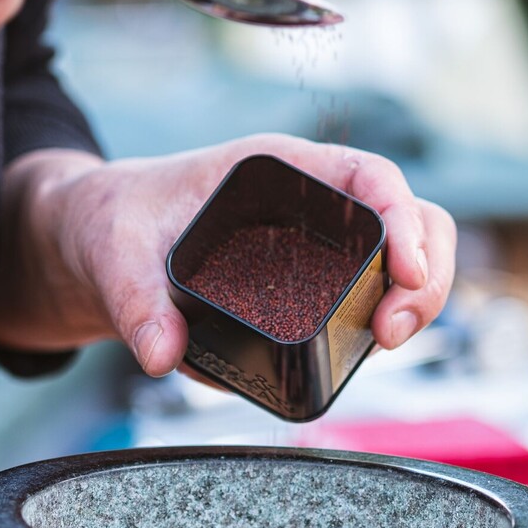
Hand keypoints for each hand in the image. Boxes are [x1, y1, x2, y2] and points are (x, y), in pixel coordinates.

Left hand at [0, 134, 455, 377]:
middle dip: (425, 275)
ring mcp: (314, 246)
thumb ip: (133, 301)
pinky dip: (384, 316)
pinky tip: (364, 346)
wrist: (101, 241)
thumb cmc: (114, 222)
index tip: (404, 272)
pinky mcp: (307, 284)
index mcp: (277, 169)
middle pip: (409, 221)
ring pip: (400, 260)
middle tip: (392, 332)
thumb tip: (163, 357)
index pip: (370, 177)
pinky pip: (367, 294)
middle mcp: (309, 204)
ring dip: (415, 299)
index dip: (404, 220)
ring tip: (384, 341)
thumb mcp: (112, 251)